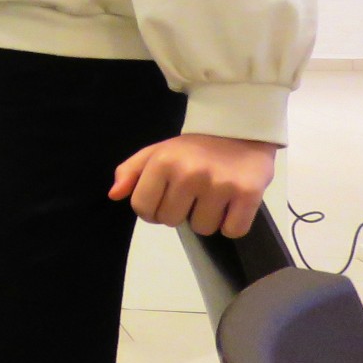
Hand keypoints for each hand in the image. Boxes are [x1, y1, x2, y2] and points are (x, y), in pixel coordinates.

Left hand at [110, 133, 277, 236]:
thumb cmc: (193, 148)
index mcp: (163, 162)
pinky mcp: (248, 194)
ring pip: (202, 229)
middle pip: (171, 221)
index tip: (163, 201)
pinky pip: (232, 231)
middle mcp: (189, 174)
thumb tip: (114, 194)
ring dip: (206, 219)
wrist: (239, 131)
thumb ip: (130, 171)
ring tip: (212, 198)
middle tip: (191, 196)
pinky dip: (231, 224)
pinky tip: (231, 205)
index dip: (151, 210)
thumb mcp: (157, 152)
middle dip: (178, 213)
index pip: (142, 208)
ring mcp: (220, 185)